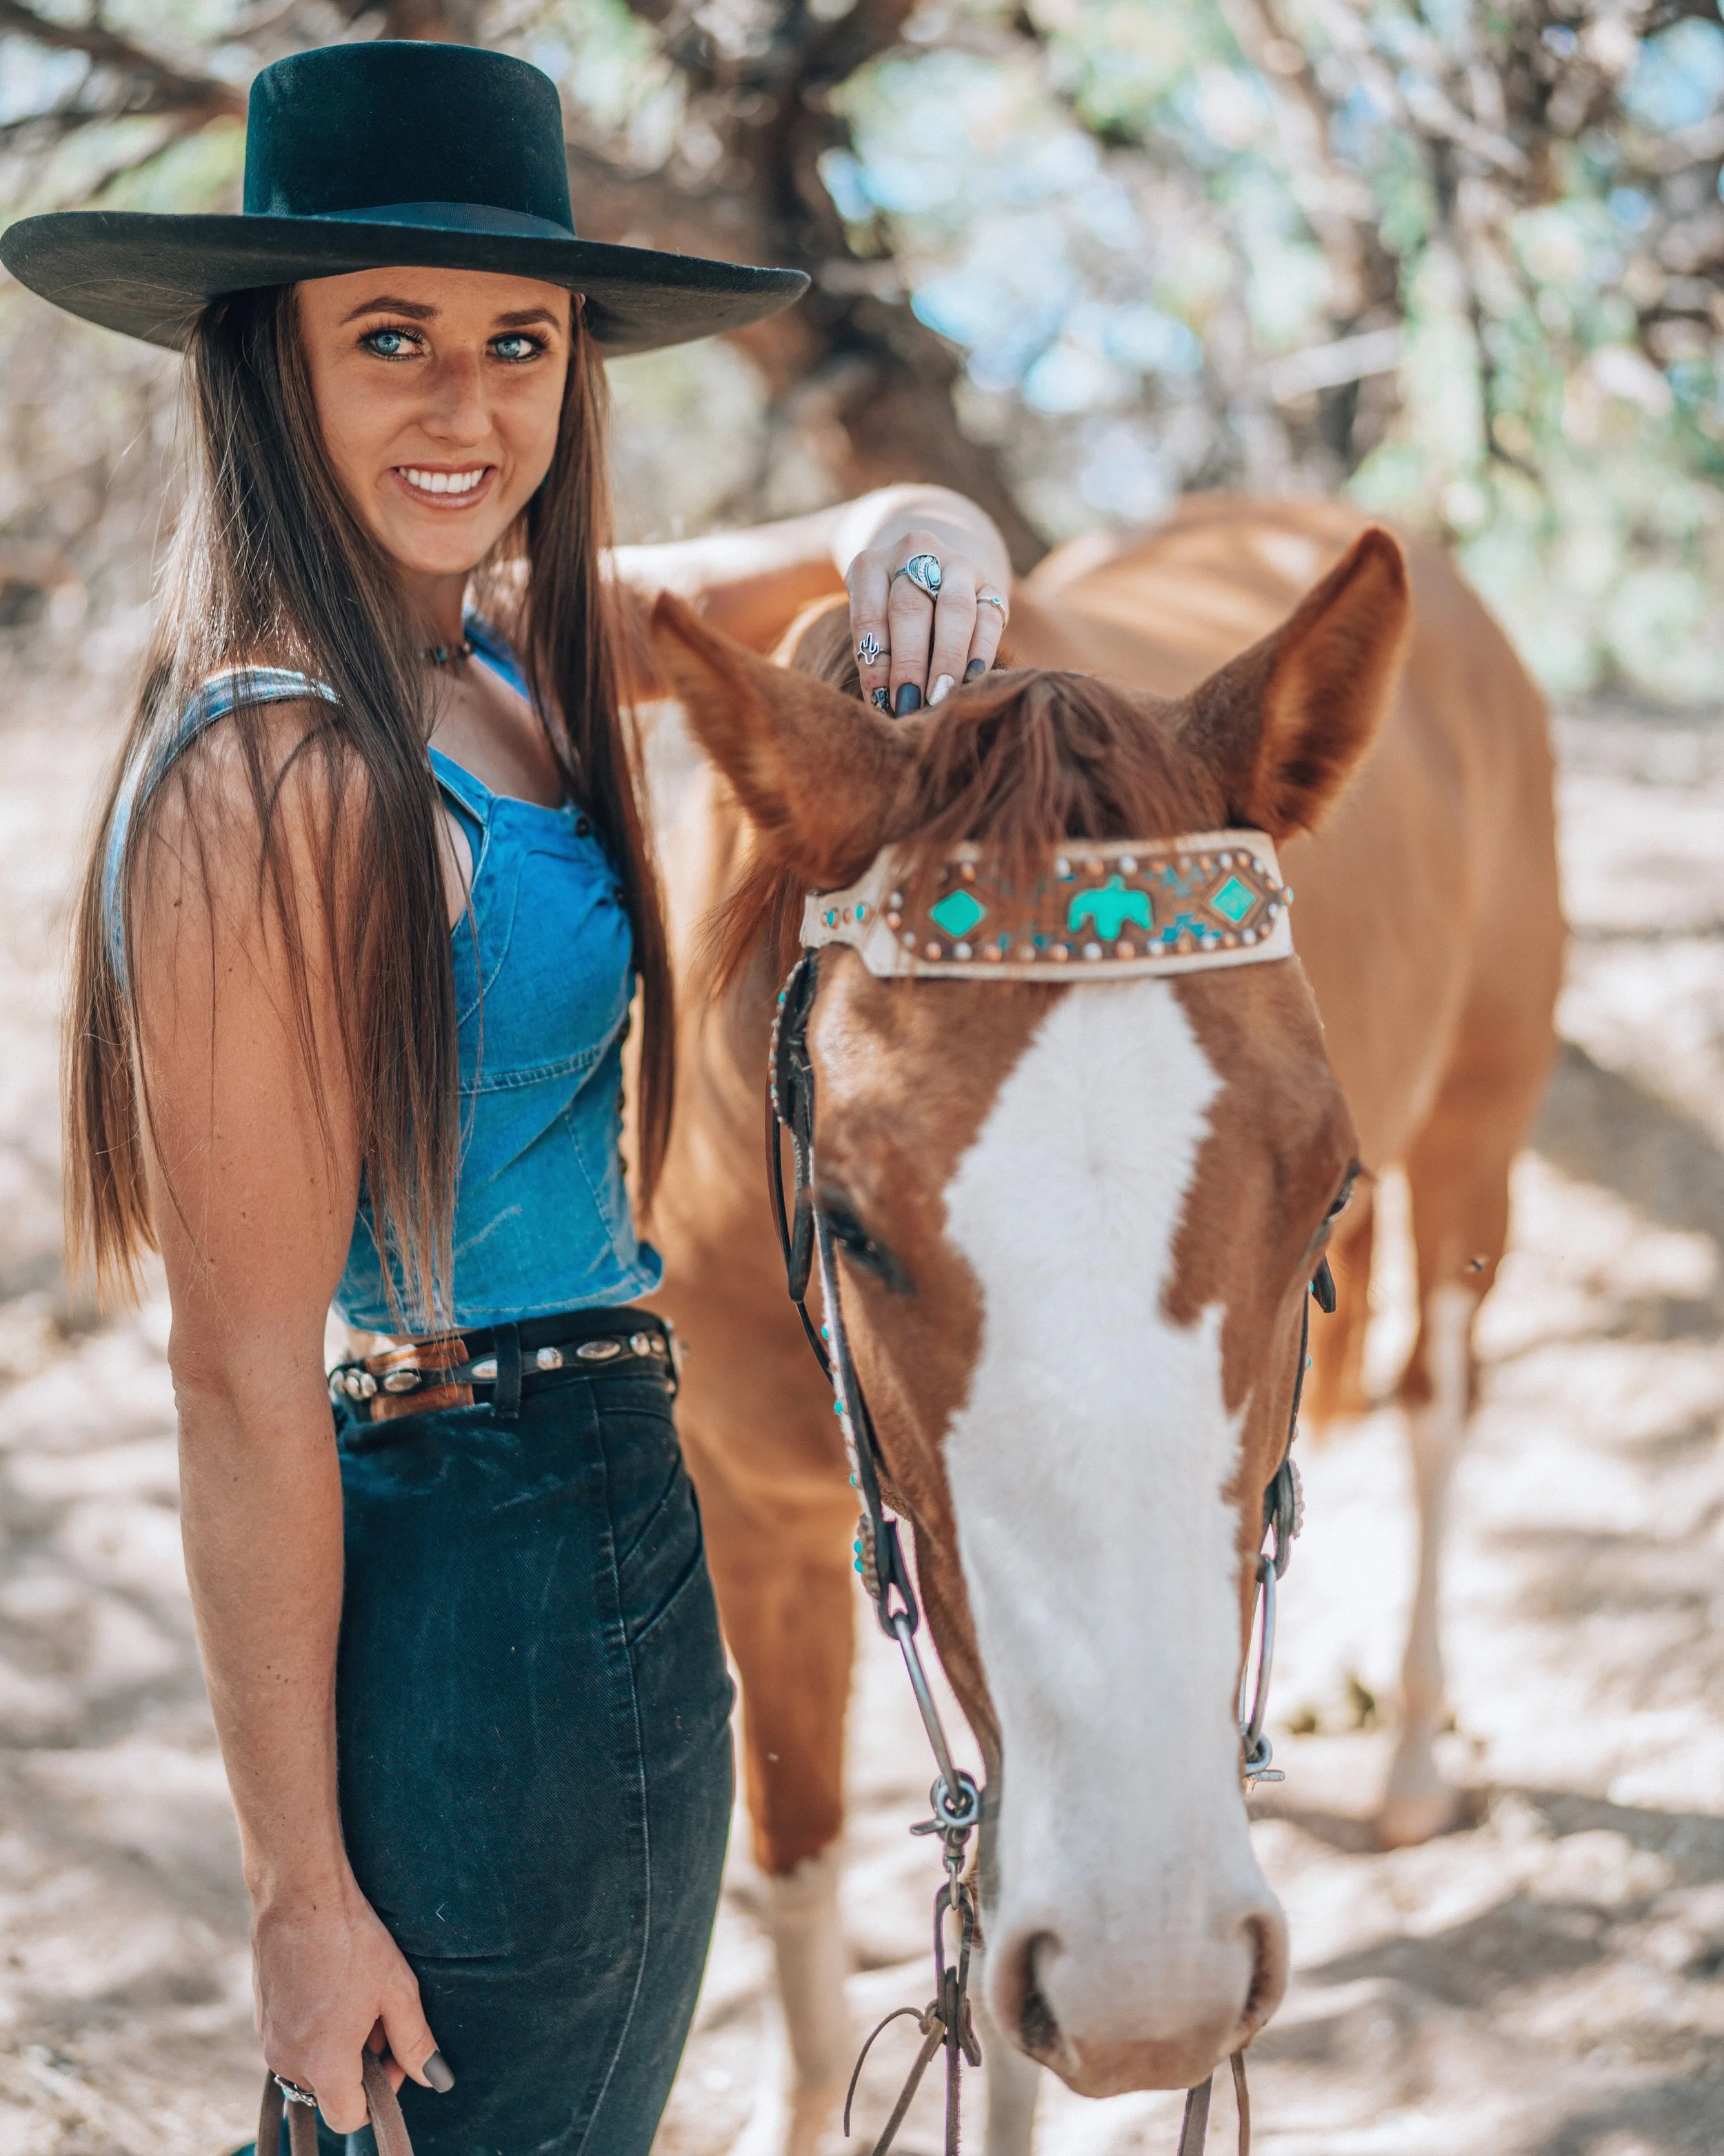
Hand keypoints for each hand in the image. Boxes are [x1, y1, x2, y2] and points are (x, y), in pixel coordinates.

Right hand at [254, 1870, 448, 2133]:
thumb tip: (437, 2079)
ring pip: (310, 2064)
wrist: (300, 1894)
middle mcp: (288, 2060)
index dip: (379, 2095)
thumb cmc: (352, 1940)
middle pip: (329, 2090)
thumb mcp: (397, 1990)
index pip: (347, 2117)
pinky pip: (292, 2040)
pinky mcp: (260, 2016)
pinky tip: (332, 1986)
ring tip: (356, 1996)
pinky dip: (315, 2029)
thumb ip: (416, 2042)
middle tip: (380, 2017)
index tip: (393, 2055)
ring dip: (337, 2046)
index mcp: (324, 2062)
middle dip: (360, 2066)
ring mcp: (269, 2038)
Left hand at [846, 525, 1009, 715]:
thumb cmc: (888, 614)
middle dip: (910, 663)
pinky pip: (989, 615)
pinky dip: (982, 648)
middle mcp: (913, 553)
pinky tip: (973, 676)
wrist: (929, 569)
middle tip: (911, 704)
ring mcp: (955, 564)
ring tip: (942, 697)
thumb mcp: (871, 623)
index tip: (882, 703)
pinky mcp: (989, 583)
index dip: (876, 663)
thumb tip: (886, 706)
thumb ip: (875, 655)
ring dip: (947, 658)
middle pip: (910, 609)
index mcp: (870, 565)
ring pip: (954, 608)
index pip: (869, 616)